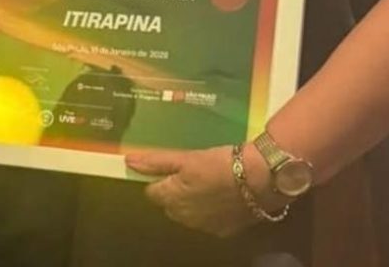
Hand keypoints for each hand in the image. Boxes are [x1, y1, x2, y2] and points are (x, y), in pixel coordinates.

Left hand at [126, 144, 283, 237]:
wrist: (259, 180)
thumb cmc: (219, 163)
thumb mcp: (186, 158)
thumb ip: (157, 161)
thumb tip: (129, 161)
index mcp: (173, 199)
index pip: (151, 193)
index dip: (157, 179)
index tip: (168, 168)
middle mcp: (185, 218)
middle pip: (169, 205)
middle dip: (173, 191)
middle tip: (188, 172)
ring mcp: (205, 227)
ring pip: (187, 214)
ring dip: (190, 201)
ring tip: (204, 182)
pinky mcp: (224, 231)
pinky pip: (207, 221)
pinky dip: (208, 210)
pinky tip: (219, 195)